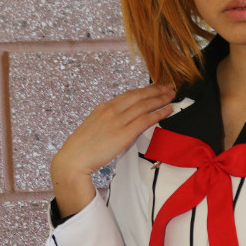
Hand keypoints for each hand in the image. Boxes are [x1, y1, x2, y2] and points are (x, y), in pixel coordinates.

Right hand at [50, 83, 174, 217]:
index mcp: (103, 107)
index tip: (155, 87)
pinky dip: (159, 113)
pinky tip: (168, 110)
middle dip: (156, 89)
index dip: (144, 90)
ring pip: (144, 105)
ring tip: (172, 95)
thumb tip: (118, 124)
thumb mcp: (94, 128)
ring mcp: (117, 121)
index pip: (129, 95)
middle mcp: (111, 110)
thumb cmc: (81, 149)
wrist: (73, 159)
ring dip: (161, 99)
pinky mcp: (124, 133)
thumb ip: (107, 122)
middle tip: (169, 86)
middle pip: (139, 95)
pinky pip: (145, 119)